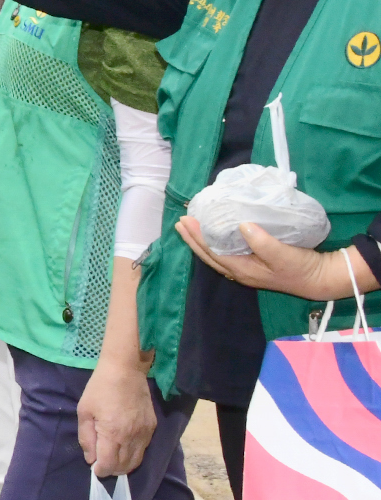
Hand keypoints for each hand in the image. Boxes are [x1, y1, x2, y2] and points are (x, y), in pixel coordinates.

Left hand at [77, 350, 156, 476]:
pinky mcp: (152, 427)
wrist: (125, 370)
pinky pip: (144, 449)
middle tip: (103, 465)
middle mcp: (132, 437)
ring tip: (113, 460)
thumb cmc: (100, 389)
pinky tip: (125, 448)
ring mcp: (145, 433)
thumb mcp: (84, 411)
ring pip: (137, 461)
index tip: (95, 469)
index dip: (101, 471)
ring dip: (124, 465)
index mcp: (113, 434)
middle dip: (112, 470)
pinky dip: (134, 454)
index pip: (110, 465)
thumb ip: (86, 438)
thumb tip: (91, 459)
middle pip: (125, 466)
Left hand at [175, 217, 373, 300]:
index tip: (186, 220)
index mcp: (242, 269)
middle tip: (180, 221)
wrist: (319, 278)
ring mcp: (245, 270)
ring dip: (201, 241)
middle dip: (192, 239)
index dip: (197, 236)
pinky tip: (214, 235)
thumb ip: (262, 241)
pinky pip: (225, 254)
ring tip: (189, 227)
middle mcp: (239, 272)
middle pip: (208, 255)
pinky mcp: (253, 265)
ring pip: (215, 255)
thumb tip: (242, 225)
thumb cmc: (301, 267)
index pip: (212, 252)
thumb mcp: (283, 254)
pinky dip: (215, 243)